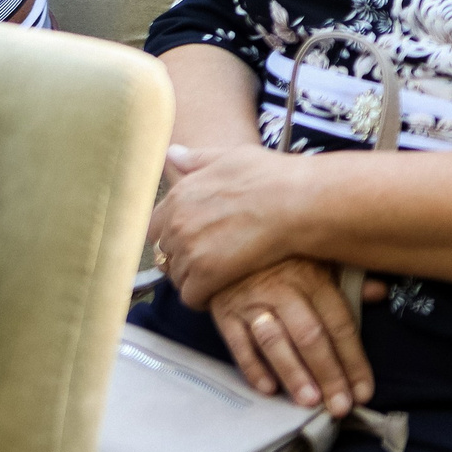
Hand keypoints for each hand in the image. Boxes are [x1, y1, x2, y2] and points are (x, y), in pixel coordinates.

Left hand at [151, 142, 312, 304]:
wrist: (296, 202)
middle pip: (165, 254)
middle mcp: (177, 222)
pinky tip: (221, 291)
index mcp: (179, 195)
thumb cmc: (271, 176)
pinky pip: (191, 297)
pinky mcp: (206, 274)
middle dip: (182, 259)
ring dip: (194, 279)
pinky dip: (203, 298)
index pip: (154, 227)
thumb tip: (172, 154)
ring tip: (218, 277)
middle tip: (209, 261)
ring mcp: (190, 250)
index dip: (173, 236)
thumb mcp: (231, 157)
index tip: (194, 241)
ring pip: (177, 277)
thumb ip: (197, 160)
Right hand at [206, 258, 375, 416]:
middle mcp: (283, 290)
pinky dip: (252, 367)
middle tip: (339, 407)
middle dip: (328, 374)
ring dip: (293, 373)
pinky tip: (268, 389)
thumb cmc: (283, 255)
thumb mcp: (318, 257)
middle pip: (310, 336)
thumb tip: (381, 292)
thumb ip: (348, 279)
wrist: (227, 240)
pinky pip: (238, 343)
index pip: (339, 323)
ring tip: (309, 402)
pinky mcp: (225, 313)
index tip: (363, 390)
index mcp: (313, 277)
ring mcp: (252, 302)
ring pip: (275, 341)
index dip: (353, 359)